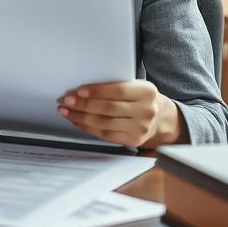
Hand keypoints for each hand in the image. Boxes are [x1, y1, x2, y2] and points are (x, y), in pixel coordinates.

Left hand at [57, 81, 187, 147]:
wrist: (161, 118)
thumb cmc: (141, 98)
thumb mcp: (135, 86)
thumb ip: (115, 86)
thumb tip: (82, 89)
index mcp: (146, 91)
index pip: (117, 91)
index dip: (96, 91)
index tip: (78, 91)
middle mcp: (145, 111)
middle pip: (108, 108)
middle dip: (83, 105)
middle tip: (66, 100)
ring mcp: (140, 128)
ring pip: (104, 123)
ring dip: (81, 117)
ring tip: (66, 111)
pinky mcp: (132, 140)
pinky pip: (105, 134)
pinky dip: (88, 127)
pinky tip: (77, 120)